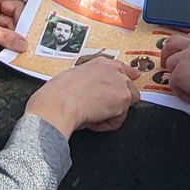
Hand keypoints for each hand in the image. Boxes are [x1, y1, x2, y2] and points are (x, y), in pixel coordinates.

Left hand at [0, 0, 34, 52]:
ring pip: (7, 23)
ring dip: (15, 32)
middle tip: (36, 31)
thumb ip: (4, 36)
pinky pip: (0, 32)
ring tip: (28, 41)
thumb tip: (23, 44)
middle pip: (14, 9)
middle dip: (23, 20)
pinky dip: (6, 38)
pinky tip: (15, 45)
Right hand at [26, 57, 141, 138]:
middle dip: (118, 103)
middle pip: (130, 89)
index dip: (126, 78)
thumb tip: (94, 93)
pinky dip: (105, 125)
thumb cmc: (58, 94)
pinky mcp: (123, 99)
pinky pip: (118, 121)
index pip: (123, 68)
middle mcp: (114, 70)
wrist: (59, 103)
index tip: (129, 81)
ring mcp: (121, 83)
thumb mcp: (74, 78)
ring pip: (125, 106)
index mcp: (101, 63)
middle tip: (99, 110)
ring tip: (92, 114)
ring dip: (111, 114)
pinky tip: (92, 119)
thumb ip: (91, 80)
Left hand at [159, 30, 189, 103]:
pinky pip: (172, 82)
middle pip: (174, 42)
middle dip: (169, 52)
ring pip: (171, 63)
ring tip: (182, 85)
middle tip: (169, 61)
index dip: (189, 46)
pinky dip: (180, 91)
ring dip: (175, 74)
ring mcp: (185, 57)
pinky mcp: (179, 73)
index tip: (189, 52)